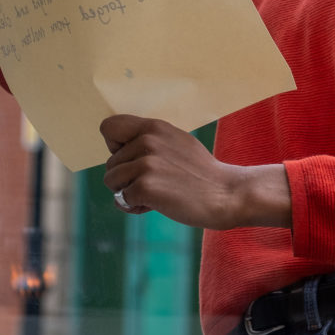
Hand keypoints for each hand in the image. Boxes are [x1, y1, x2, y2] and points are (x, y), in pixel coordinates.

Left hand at [100, 115, 291, 230]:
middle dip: (126, 178)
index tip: (134, 159)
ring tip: (155, 193)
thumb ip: (151, 140)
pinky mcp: (145, 186)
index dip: (115, 147)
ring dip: (128, 193)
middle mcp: (148, 140)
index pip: (109, 127)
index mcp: (154, 126)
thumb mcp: (177, 142)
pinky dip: (135, 207)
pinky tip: (156, 205)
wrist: (226, 193)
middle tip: (155, 183)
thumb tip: (119, 147)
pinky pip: (121, 200)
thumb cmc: (201, 173)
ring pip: (111, 182)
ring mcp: (146, 163)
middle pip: (110, 164)